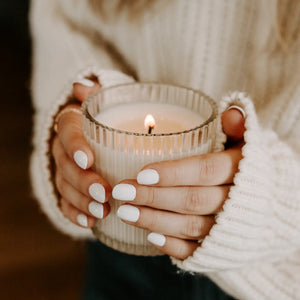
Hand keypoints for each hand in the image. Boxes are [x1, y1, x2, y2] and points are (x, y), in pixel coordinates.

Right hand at [52, 79, 110, 227]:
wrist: (103, 139)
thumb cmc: (111, 121)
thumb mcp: (109, 104)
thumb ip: (98, 96)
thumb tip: (81, 87)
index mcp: (72, 124)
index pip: (67, 130)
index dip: (75, 145)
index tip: (89, 159)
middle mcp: (64, 147)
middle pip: (66, 164)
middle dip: (84, 181)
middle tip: (105, 193)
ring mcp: (64, 169)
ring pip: (65, 186)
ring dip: (82, 201)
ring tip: (103, 211)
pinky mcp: (68, 188)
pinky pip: (66, 203)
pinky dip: (76, 214)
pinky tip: (90, 222)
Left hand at [113, 107, 245, 258]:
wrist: (271, 205)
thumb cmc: (249, 168)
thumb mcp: (247, 144)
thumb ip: (238, 128)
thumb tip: (231, 112)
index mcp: (241, 171)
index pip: (205, 171)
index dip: (173, 173)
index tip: (141, 173)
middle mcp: (236, 202)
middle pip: (192, 199)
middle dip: (153, 197)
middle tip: (122, 192)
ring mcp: (229, 229)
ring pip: (190, 226)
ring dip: (155, 220)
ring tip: (125, 212)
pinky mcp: (221, 248)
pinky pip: (197, 251)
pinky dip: (173, 246)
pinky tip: (150, 237)